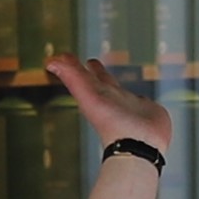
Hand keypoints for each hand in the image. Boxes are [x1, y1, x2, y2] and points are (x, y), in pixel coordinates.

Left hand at [52, 53, 167, 161]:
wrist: (139, 143)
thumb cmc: (112, 122)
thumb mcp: (88, 95)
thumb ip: (72, 78)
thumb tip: (50, 61)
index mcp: (96, 95)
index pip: (84, 76)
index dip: (75, 65)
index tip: (67, 55)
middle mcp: (112, 99)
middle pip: (102, 82)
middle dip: (96, 72)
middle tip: (91, 61)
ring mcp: (130, 105)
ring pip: (121, 91)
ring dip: (117, 85)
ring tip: (114, 78)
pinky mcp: (147, 111)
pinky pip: (142, 101)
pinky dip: (140, 98)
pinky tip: (141, 98)